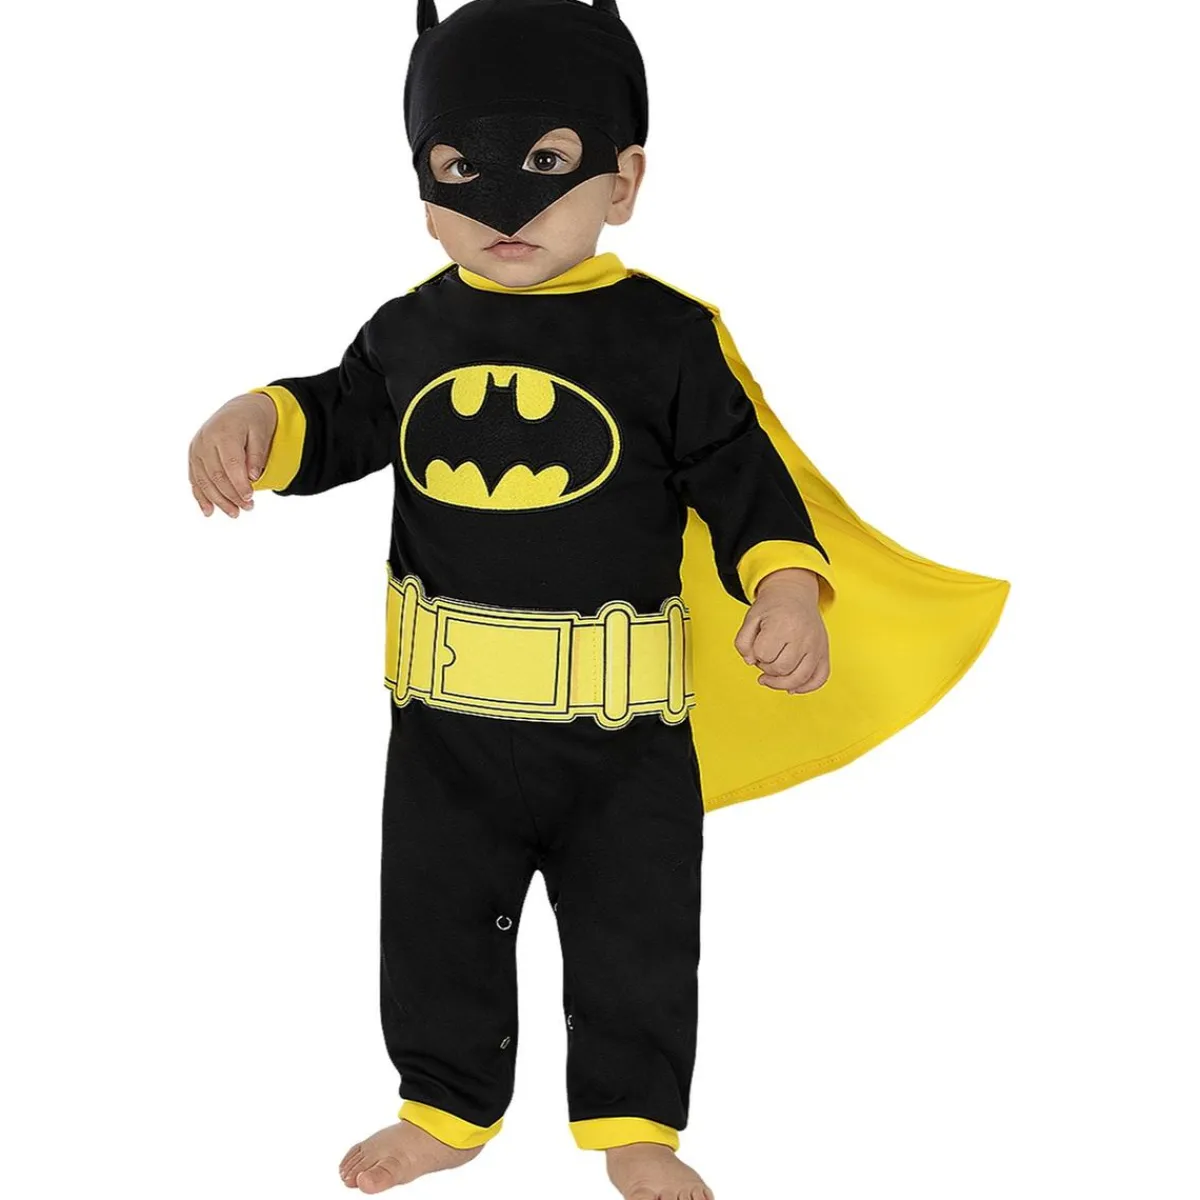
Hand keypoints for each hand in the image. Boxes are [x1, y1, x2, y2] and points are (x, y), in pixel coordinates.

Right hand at [188, 392, 276, 516]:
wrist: (238, 409)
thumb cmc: (253, 422)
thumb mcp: (261, 433)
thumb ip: (256, 455)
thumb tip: (253, 477)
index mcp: (223, 432)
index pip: (230, 464)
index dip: (239, 483)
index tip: (250, 498)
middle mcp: (205, 441)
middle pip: (216, 475)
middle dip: (231, 495)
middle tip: (248, 508)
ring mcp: (196, 449)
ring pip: (204, 480)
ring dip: (218, 500)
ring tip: (235, 513)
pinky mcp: (193, 456)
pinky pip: (195, 479)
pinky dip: (201, 496)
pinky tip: (209, 511)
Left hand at [734, 567, 830, 693]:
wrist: (795, 594)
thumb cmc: (772, 607)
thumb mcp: (750, 618)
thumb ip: (742, 642)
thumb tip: (751, 662)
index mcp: (783, 624)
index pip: (764, 654)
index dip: (756, 655)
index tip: (757, 647)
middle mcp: (803, 636)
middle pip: (781, 669)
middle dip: (767, 668)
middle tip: (766, 657)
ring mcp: (816, 646)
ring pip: (799, 679)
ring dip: (781, 683)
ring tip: (772, 677)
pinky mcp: (824, 652)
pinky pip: (820, 678)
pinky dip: (806, 687)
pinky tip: (792, 687)